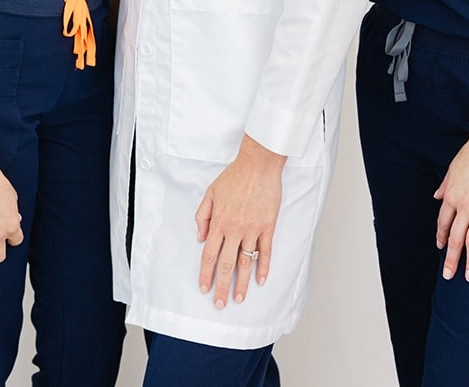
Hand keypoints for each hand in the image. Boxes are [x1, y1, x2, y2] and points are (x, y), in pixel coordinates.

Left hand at [195, 135, 284, 308]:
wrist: (258, 165)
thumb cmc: (234, 176)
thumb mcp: (210, 193)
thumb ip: (203, 215)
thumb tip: (201, 237)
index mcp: (219, 222)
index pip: (210, 254)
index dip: (206, 273)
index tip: (204, 288)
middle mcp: (235, 229)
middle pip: (226, 264)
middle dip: (222, 286)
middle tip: (220, 304)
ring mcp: (253, 229)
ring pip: (246, 262)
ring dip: (242, 283)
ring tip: (239, 299)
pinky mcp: (268, 227)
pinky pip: (266, 251)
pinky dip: (264, 267)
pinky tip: (261, 280)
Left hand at [434, 133, 468, 282]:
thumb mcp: (451, 169)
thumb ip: (444, 185)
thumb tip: (435, 195)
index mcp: (450, 198)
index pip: (443, 223)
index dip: (441, 236)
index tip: (440, 247)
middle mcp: (463, 208)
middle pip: (454, 238)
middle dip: (451, 258)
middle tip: (448, 275)